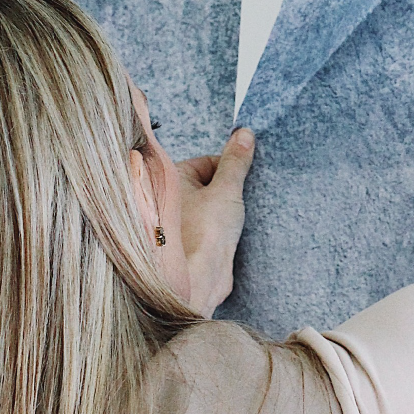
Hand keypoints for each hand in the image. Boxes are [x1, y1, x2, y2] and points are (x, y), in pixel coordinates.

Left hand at [175, 127, 254, 316]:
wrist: (197, 279)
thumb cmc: (203, 234)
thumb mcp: (227, 190)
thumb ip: (237, 161)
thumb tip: (243, 133)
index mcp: (170, 179)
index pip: (206, 162)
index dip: (229, 168)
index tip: (244, 177)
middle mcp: (169, 199)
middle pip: (208, 183)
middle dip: (226, 190)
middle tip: (241, 200)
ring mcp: (178, 221)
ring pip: (210, 206)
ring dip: (225, 211)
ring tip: (233, 221)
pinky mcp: (189, 242)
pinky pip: (209, 226)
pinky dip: (220, 229)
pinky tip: (230, 236)